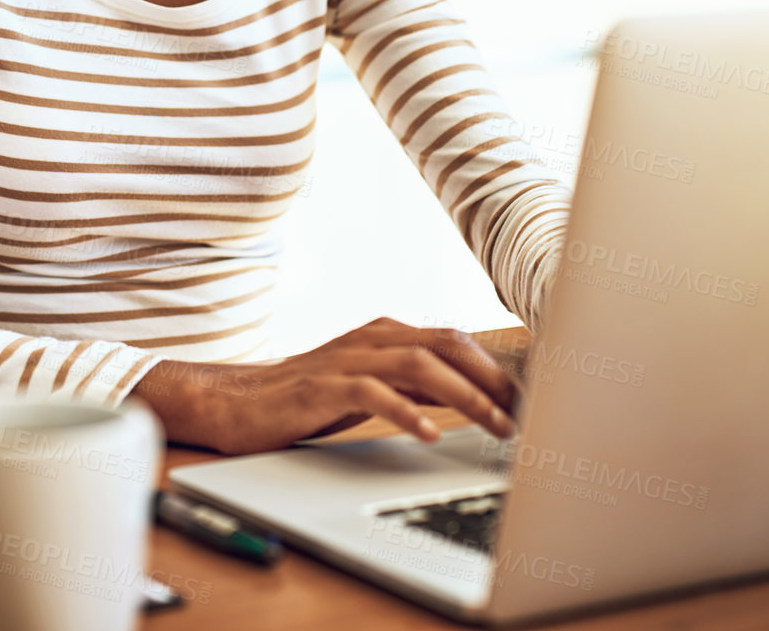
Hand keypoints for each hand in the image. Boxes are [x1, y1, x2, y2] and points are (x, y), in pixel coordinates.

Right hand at [129, 318, 520, 455]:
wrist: (236, 402)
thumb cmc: (307, 397)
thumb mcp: (372, 386)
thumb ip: (418, 385)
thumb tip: (477, 395)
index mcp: (385, 334)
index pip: (455, 340)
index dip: (498, 367)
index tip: (532, 399)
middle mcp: (370, 338)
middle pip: (447, 344)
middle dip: (493, 378)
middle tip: (525, 415)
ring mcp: (345, 359)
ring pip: (419, 364)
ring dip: (466, 395)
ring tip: (495, 425)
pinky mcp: (320, 386)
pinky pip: (372, 393)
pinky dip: (407, 411)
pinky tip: (430, 433)